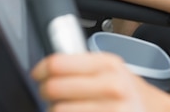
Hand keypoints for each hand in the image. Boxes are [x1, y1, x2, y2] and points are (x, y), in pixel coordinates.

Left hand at [32, 52, 165, 111]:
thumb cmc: (131, 94)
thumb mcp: (114, 69)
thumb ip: (84, 65)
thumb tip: (49, 67)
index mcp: (109, 64)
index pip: (58, 63)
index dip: (40, 70)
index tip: (37, 75)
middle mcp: (111, 86)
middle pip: (54, 88)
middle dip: (45, 93)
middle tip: (49, 94)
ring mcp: (111, 110)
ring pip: (58, 110)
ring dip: (56, 110)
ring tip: (65, 108)